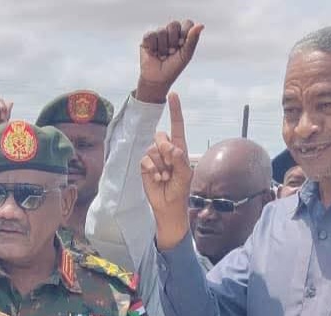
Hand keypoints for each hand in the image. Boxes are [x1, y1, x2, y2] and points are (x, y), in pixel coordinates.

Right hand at [136, 20, 203, 103]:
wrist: (158, 79)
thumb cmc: (174, 67)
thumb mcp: (186, 54)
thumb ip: (193, 39)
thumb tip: (201, 25)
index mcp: (182, 34)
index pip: (187, 23)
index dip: (185, 34)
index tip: (182, 46)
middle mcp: (170, 32)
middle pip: (174, 24)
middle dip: (173, 41)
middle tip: (172, 52)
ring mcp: (158, 34)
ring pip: (161, 31)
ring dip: (163, 47)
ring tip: (162, 56)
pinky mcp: (147, 39)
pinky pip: (150, 35)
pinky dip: (153, 47)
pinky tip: (153, 53)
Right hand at [141, 92, 192, 249]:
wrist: (167, 205)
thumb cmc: (180, 190)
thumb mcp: (185, 175)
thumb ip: (180, 160)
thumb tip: (173, 148)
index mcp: (179, 148)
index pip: (177, 126)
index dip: (175, 111)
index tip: (173, 95)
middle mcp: (166, 150)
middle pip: (161, 136)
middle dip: (165, 149)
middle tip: (170, 164)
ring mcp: (155, 158)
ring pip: (153, 149)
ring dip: (160, 165)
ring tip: (165, 176)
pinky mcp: (145, 166)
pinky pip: (145, 160)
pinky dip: (152, 169)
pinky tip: (158, 178)